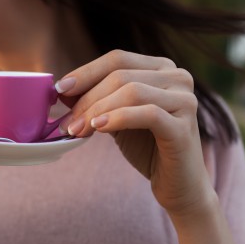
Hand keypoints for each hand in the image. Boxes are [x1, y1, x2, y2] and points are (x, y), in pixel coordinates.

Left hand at [57, 50, 213, 216]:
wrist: (177, 184)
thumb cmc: (146, 147)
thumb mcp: (115, 117)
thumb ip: (96, 100)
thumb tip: (63, 90)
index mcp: (161, 69)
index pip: (117, 59)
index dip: (86, 72)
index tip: (59, 89)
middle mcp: (178, 78)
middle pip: (121, 75)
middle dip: (87, 98)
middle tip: (65, 122)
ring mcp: (185, 100)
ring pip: (132, 92)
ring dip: (97, 110)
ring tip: (76, 130)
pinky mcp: (184, 127)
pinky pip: (148, 114)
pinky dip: (118, 118)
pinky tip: (98, 128)